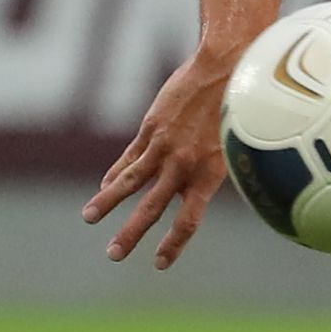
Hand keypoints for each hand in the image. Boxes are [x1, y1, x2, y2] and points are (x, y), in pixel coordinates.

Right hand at [84, 46, 234, 267]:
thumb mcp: (234, 148)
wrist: (229, 67)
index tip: (159, 264)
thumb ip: (211, 173)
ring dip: (107, 202)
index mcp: (211, 175)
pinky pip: (130, 157)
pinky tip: (104, 188)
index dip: (173, 245)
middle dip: (131, 234)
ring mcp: (165, 146)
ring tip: (89, 219)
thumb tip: (195, 195)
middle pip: (153, 208)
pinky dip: (115, 174)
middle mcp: (185, 165)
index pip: (189, 221)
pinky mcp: (151, 128)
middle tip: (114, 255)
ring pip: (130, 182)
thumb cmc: (241, 110)